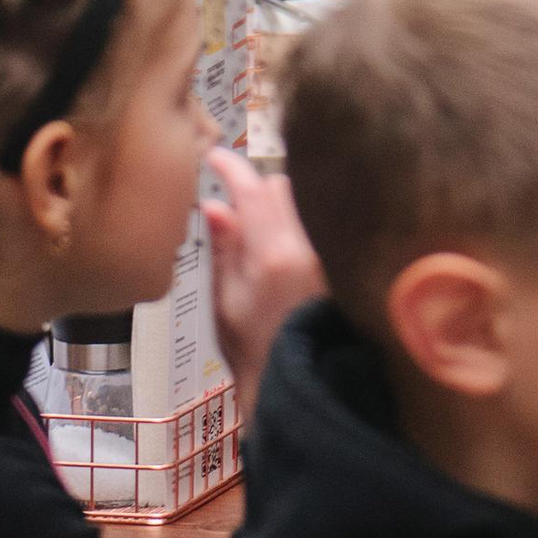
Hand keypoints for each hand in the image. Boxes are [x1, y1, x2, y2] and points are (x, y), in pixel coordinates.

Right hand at [203, 150, 323, 424]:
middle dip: (252, 186)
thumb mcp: (224, 302)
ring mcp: (319, 253)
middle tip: (225, 198)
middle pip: (280, 188)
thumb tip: (214, 204)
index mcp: (273, 253)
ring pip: (293, 205)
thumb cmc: (249, 348)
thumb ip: (223, 249)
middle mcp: (303, 244)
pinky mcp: (327, 264)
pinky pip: (303, 225)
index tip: (210, 155)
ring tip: (243, 224)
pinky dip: (282, 223)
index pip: (254, 190)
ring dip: (268, 205)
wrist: (295, 382)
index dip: (230, 167)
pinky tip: (264, 245)